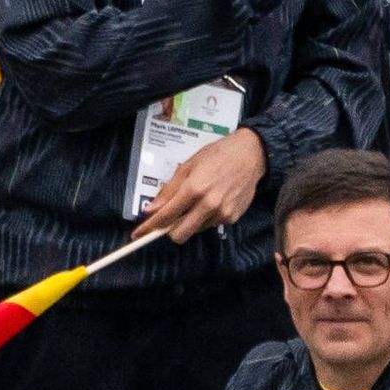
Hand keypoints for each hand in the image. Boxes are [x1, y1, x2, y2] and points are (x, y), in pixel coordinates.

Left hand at [140, 125, 265, 242]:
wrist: (251, 154)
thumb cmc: (217, 155)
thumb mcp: (188, 166)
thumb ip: (169, 190)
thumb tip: (151, 209)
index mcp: (194, 188)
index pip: (166, 215)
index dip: (150, 226)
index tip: (138, 235)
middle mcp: (208, 205)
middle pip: (179, 234)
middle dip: (170, 230)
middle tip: (169, 219)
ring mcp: (222, 213)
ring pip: (195, 230)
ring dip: (190, 221)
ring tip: (199, 201)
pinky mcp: (232, 218)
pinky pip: (211, 225)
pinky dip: (206, 218)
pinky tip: (213, 200)